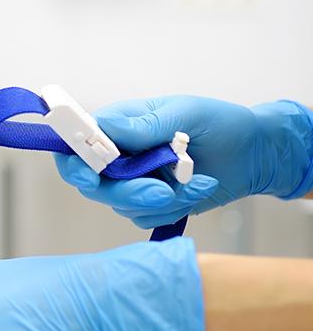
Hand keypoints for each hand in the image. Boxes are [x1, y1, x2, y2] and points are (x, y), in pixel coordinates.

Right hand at [54, 97, 312, 228]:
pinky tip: (196, 189)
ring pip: (120, 204)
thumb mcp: (185, 114)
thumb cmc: (221, 123)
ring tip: (193, 183)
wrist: (255, 153)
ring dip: (158, 201)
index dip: (75, 163)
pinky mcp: (151, 202)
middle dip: (126, 192)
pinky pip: (144, 217)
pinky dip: (173, 208)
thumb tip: (104, 128)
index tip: (90, 177)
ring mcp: (133, 180)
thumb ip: (144, 125)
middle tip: (160, 191)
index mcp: (118, 125)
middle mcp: (119, 155)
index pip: (76, 144)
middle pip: (94, 184)